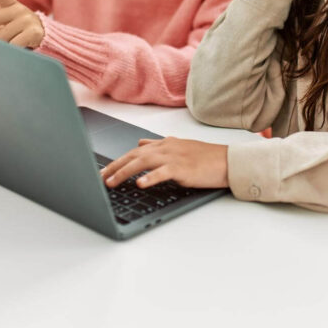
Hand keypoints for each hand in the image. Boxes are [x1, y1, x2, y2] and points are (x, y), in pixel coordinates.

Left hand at [0, 0, 45, 48]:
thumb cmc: (21, 34)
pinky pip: (13, 44)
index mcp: (11, 5)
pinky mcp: (34, 32)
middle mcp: (19, 9)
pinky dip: (10, 51)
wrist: (48, 40)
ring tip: (7, 48)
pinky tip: (15, 51)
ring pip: (0, 36)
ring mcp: (27, 20)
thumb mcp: (6, 27)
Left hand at [100, 137, 228, 189]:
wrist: (227, 161)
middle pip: (134, 156)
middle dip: (114, 166)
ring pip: (143, 162)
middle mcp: (166, 148)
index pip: (134, 151)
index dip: (117, 161)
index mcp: (164, 144)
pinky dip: (150, 178)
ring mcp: (174, 157)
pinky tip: (140, 184)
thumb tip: (141, 144)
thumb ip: (158, 146)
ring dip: (124, 172)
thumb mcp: (179, 147)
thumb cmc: (206, 157)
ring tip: (111, 182)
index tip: (103, 170)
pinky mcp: (183, 168)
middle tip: (100, 177)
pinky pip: (162, 173)